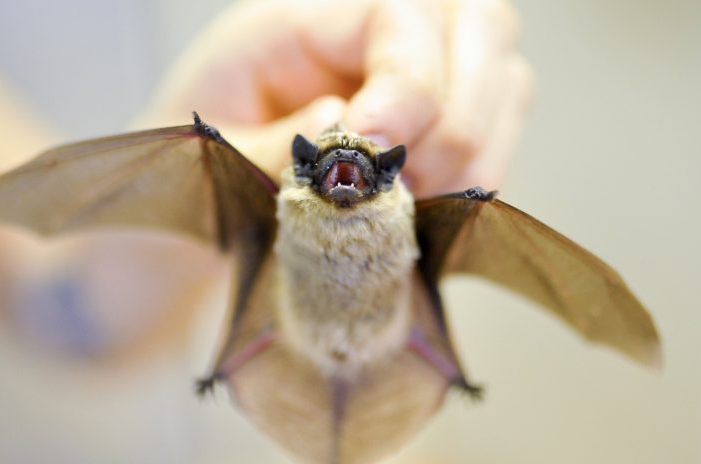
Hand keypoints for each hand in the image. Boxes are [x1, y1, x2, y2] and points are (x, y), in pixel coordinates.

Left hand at [142, 0, 532, 196]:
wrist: (204, 207)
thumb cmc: (195, 172)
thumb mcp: (209, 161)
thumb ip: (271, 148)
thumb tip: (348, 135)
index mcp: (300, 20)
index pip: (400, 9)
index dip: (408, 83)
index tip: (377, 156)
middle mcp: (370, 32)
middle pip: (480, 23)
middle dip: (455, 119)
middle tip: (402, 185)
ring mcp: (418, 72)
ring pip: (505, 77)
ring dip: (472, 154)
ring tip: (408, 203)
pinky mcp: (442, 119)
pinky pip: (502, 129)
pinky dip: (478, 175)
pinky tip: (426, 205)